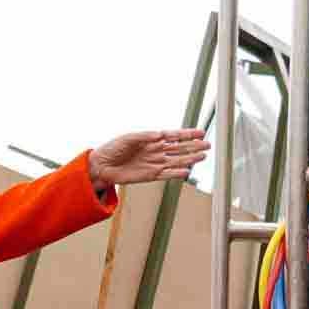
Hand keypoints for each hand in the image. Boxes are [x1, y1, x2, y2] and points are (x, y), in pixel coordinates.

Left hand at [86, 128, 210, 189]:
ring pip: (176, 161)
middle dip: (193, 146)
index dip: (187, 134)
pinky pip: (167, 174)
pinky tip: (187, 171)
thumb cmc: (113, 148)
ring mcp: (154, 164)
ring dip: (189, 159)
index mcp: (151, 140)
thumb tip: (160, 134)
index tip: (200, 132)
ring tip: (202, 156)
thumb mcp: (129, 138)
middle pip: (179, 148)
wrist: (102, 166)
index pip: (173, 136)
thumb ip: (145, 136)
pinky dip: (177, 173)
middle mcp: (155, 151)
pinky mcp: (150, 175)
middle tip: (207, 145)